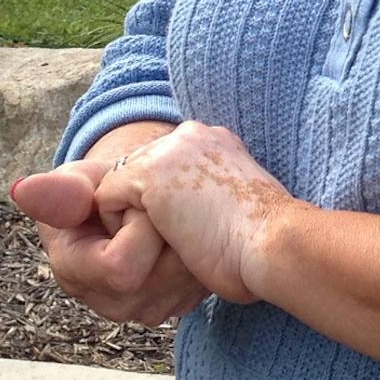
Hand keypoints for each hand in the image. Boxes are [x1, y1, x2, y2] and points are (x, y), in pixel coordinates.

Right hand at [12, 153, 209, 326]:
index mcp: (75, 273)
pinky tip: (188, 232)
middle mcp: (111, 303)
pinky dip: (202, 249)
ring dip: (188, 238)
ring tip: (172, 216)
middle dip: (167, 230)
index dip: (137, 225)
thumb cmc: (99, 188)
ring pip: (187, 277)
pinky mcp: (179, 304)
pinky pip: (203, 278)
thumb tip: (20, 190)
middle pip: (160, 276)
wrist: (131, 202)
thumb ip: (58, 191)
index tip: (138, 199)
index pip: (121, 267)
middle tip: (160, 205)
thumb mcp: (78, 181)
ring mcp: (147, 309)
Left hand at [94, 121, 294, 304]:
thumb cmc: (263, 242)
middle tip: (173, 239)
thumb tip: (200, 217)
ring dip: (136, 219)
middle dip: (145, 206)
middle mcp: (191, 136)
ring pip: (121, 185)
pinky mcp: (147, 174)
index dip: (166, 201)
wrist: (273, 244)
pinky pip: (106, 200)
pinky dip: (121, 228)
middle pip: (139, 170)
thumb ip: (214, 196)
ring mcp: (168, 151)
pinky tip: (157, 240)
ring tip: (169, 241)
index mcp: (216, 141)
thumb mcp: (238, 205)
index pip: (166, 164)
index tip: (187, 228)